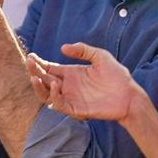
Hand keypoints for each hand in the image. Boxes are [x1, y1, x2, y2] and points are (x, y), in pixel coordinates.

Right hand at [26, 43, 146, 122]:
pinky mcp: (76, 109)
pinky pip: (60, 105)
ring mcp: (71, 98)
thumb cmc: (117, 75)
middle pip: (45, 80)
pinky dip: (55, 96)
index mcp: (71, 73)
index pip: (49, 68)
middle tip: (29, 63)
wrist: (129, 94)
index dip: (38, 63)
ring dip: (39, 87)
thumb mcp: (100, 56)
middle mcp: (68, 86)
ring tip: (36, 77)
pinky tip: (56, 84)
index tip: (31, 56)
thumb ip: (83, 50)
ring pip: (47, 94)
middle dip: (35, 72)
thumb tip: (62, 48)